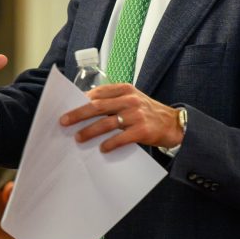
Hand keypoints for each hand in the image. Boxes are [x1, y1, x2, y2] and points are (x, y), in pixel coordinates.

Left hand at [59, 83, 183, 151]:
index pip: (98, 93)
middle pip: (98, 106)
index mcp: (125, 89)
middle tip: (64, 121)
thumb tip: (85, 107)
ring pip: (106, 123)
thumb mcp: (132, 99)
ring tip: (78, 138)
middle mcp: (130, 100)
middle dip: (78, 114)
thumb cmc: (148, 112)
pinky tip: (102, 149)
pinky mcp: (142, 130)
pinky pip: (121, 138)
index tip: (67, 106)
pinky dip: (110, 144)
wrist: (175, 124)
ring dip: (90, 131)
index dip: (81, 100)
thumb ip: (113, 100)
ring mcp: (136, 115)